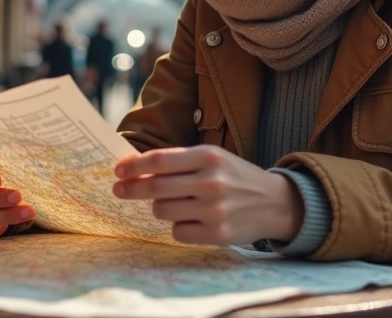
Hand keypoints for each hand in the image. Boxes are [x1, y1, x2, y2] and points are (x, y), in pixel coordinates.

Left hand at [113, 146, 303, 245]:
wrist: (273, 202)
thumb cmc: (234, 176)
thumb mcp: (212, 158)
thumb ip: (178, 161)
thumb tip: (134, 167)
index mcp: (208, 156)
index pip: (160, 160)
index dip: (134, 166)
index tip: (118, 171)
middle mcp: (211, 182)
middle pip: (156, 188)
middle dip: (132, 189)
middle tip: (119, 190)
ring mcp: (215, 210)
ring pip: (163, 211)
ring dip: (160, 207)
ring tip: (176, 203)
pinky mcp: (218, 234)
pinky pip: (178, 232)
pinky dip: (179, 226)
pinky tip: (194, 219)